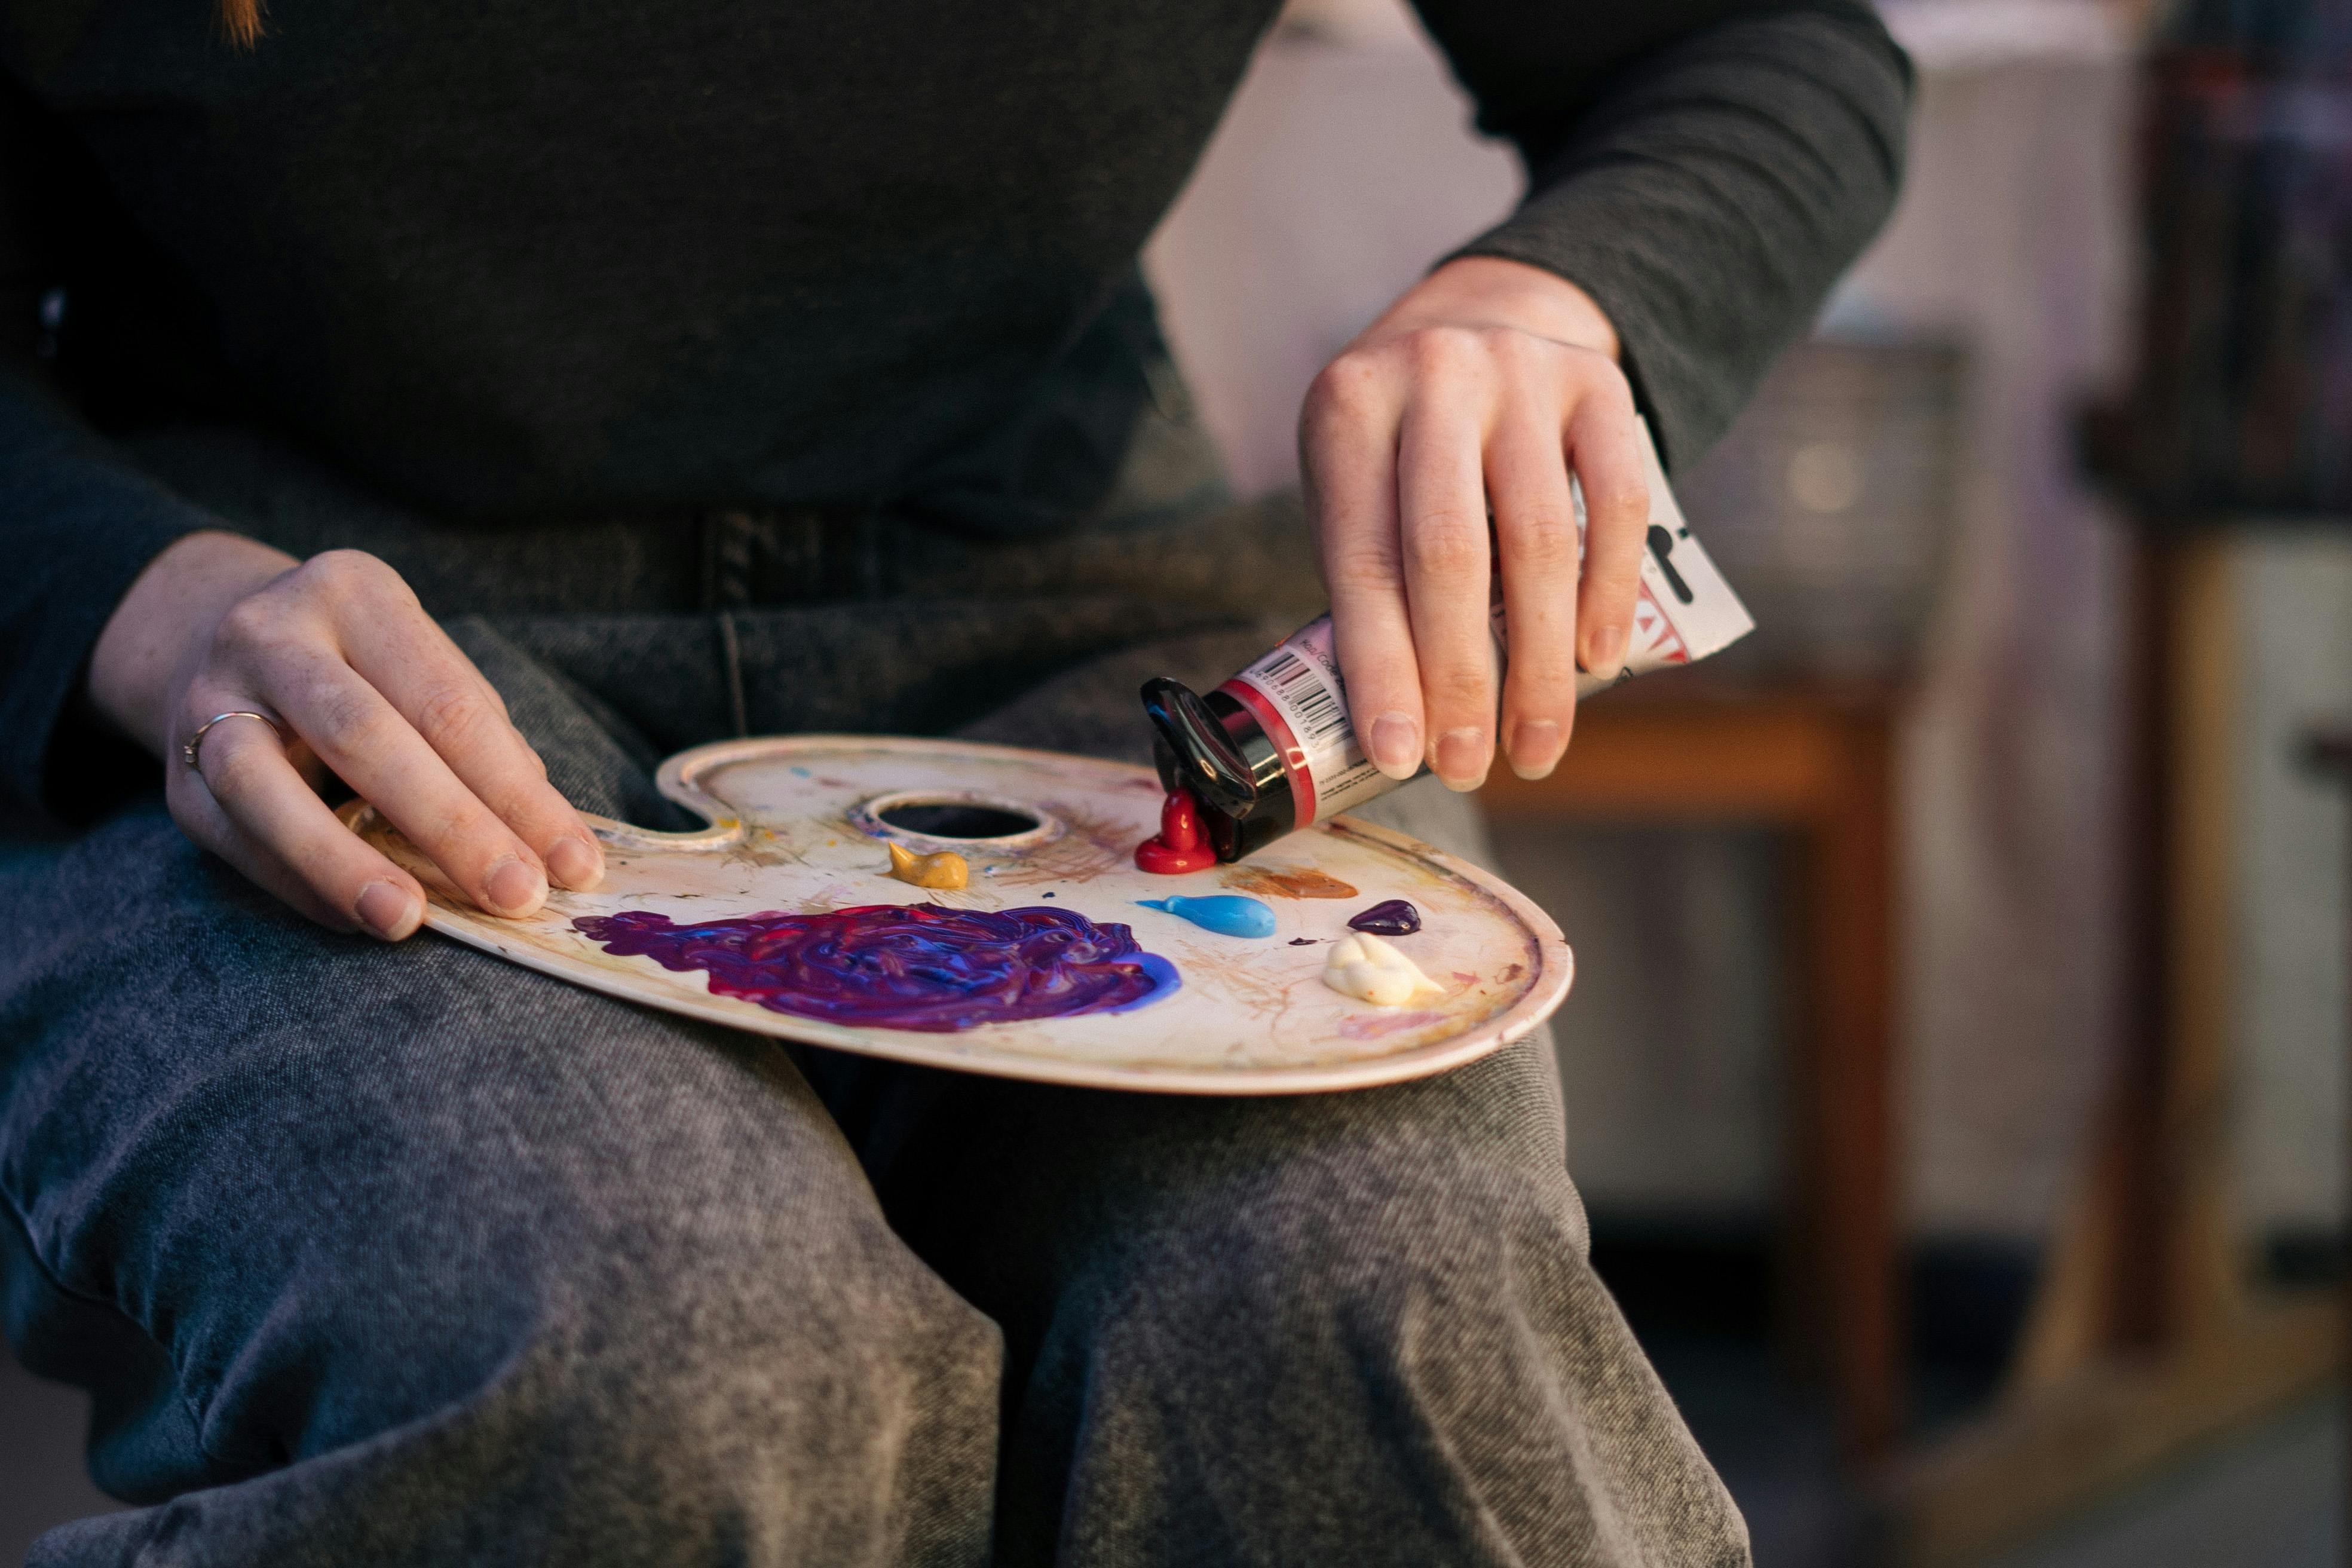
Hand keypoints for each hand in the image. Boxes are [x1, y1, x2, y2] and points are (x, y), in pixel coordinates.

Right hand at [87, 532, 604, 938]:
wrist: (219, 644)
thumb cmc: (364, 672)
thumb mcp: (424, 672)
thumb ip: (481, 743)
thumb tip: (542, 834)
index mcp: (356, 594)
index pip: (449, 703)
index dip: (517, 791)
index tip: (573, 862)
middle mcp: (271, 633)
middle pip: (365, 734)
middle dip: (451, 823)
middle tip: (517, 894)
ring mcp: (208, 700)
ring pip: (266, 787)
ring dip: (343, 862)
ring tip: (409, 920)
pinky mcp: (176, 776)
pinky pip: (239, 839)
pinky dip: (302, 885)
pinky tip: (357, 920)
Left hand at [1299, 255, 1647, 788]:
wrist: (1475, 325)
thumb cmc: (1399, 450)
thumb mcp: (1355, 490)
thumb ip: (1373, 584)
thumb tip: (1401, 728)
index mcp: (1348, 410)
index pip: (1365, 561)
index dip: (1382, 669)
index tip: (1399, 755)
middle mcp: (1435, 376)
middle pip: (1451, 555)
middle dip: (1462, 679)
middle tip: (1468, 767)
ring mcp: (1523, 370)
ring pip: (1540, 541)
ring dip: (1539, 663)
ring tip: (1534, 743)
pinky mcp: (1598, 384)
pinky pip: (1619, 504)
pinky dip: (1608, 594)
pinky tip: (1596, 661)